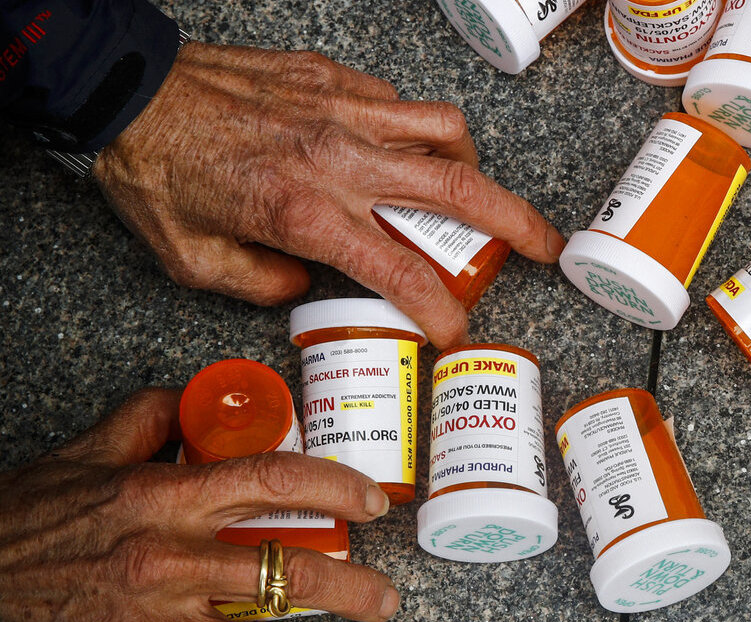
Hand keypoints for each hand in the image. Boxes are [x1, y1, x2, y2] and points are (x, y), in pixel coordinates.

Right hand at [0, 388, 396, 621]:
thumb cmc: (23, 523)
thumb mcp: (84, 455)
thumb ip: (149, 418)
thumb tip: (199, 398)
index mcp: (162, 496)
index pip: (274, 478)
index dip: (337, 487)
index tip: (373, 501)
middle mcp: (166, 559)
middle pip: (290, 575)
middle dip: (354, 590)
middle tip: (384, 599)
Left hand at [93, 43, 564, 349]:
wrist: (124, 94)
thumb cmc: (155, 177)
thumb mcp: (196, 263)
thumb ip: (265, 286)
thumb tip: (309, 285)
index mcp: (305, 213)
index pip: (400, 269)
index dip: (440, 309)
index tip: (456, 332)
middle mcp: (337, 158)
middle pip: (455, 190)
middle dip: (516, 224)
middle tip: (545, 246)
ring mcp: (340, 110)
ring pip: (443, 131)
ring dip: (472, 168)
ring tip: (471, 193)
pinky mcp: (331, 78)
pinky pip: (399, 102)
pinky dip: (417, 131)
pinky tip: (402, 151)